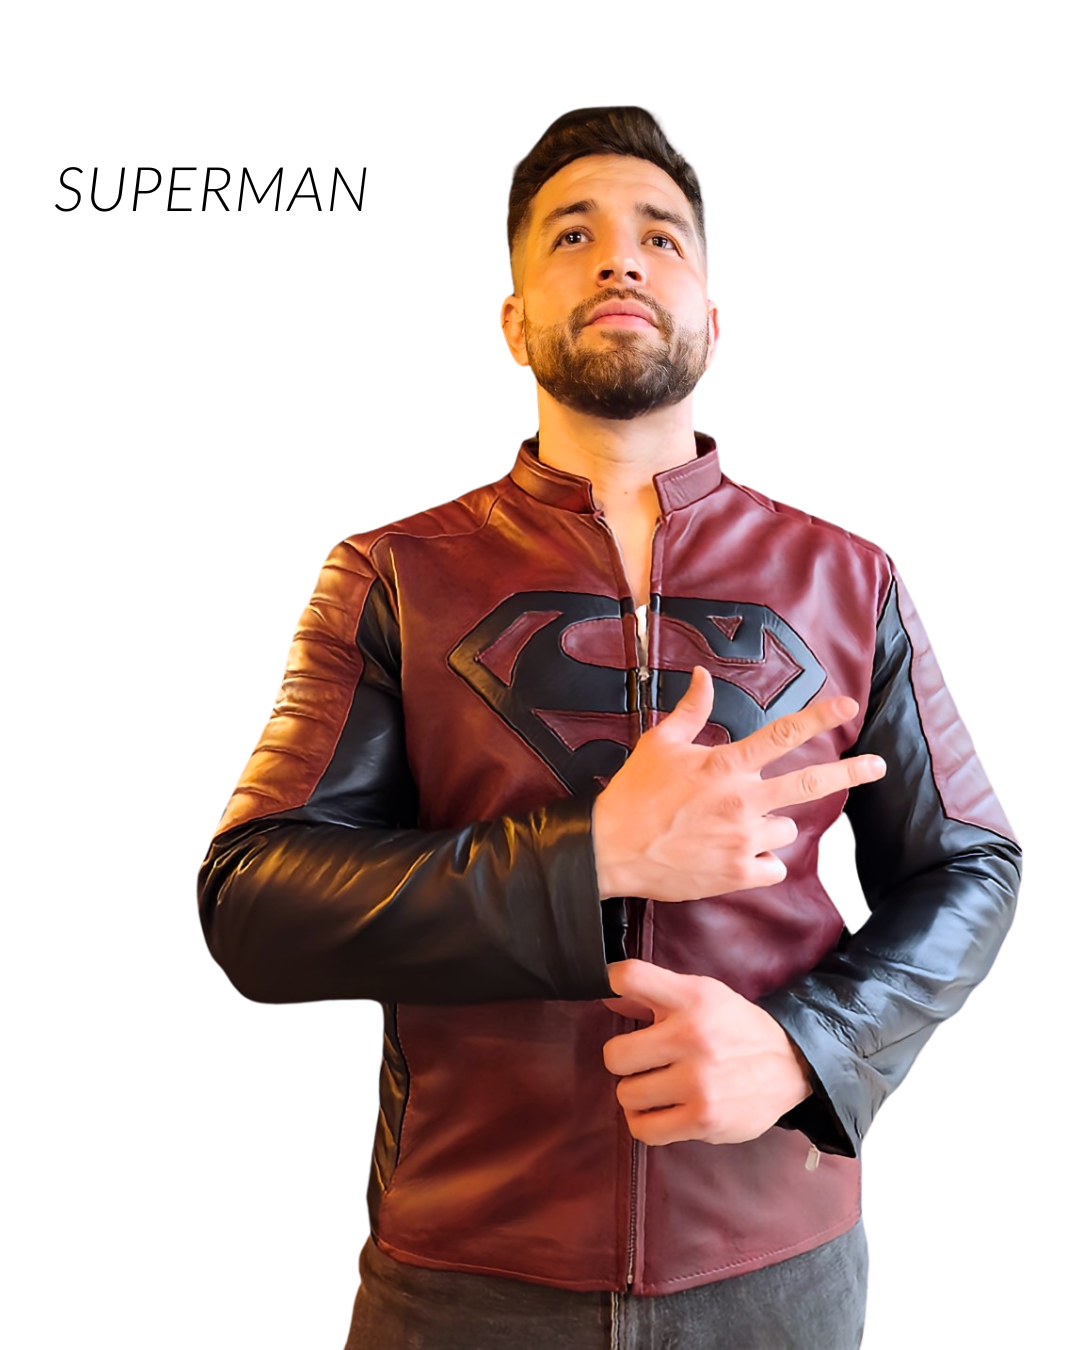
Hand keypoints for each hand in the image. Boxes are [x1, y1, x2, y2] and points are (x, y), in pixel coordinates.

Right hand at [592, 666, 884, 900]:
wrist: (611, 850)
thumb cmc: (634, 793)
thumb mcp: (659, 744)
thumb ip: (690, 711)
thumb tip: (703, 676)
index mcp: (725, 766)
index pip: (782, 735)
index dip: (819, 718)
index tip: (848, 708)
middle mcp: (742, 801)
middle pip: (809, 785)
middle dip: (850, 773)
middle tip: (877, 766)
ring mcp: (742, 841)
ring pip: (785, 828)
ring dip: (771, 824)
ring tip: (737, 825)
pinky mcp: (737, 874)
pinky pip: (774, 866)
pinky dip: (762, 861)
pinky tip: (738, 855)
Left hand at [602, 959, 811, 1145]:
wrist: (789, 1063)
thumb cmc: (734, 1027)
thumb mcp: (700, 994)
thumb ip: (651, 991)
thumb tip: (606, 997)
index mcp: (692, 998)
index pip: (631, 976)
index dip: (611, 982)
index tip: (614, 992)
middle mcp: (693, 1036)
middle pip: (614, 1055)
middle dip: (624, 1060)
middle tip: (643, 1060)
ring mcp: (699, 1081)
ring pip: (627, 1095)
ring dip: (636, 1093)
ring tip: (654, 1086)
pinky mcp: (704, 1119)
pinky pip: (645, 1129)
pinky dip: (645, 1121)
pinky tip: (658, 1110)